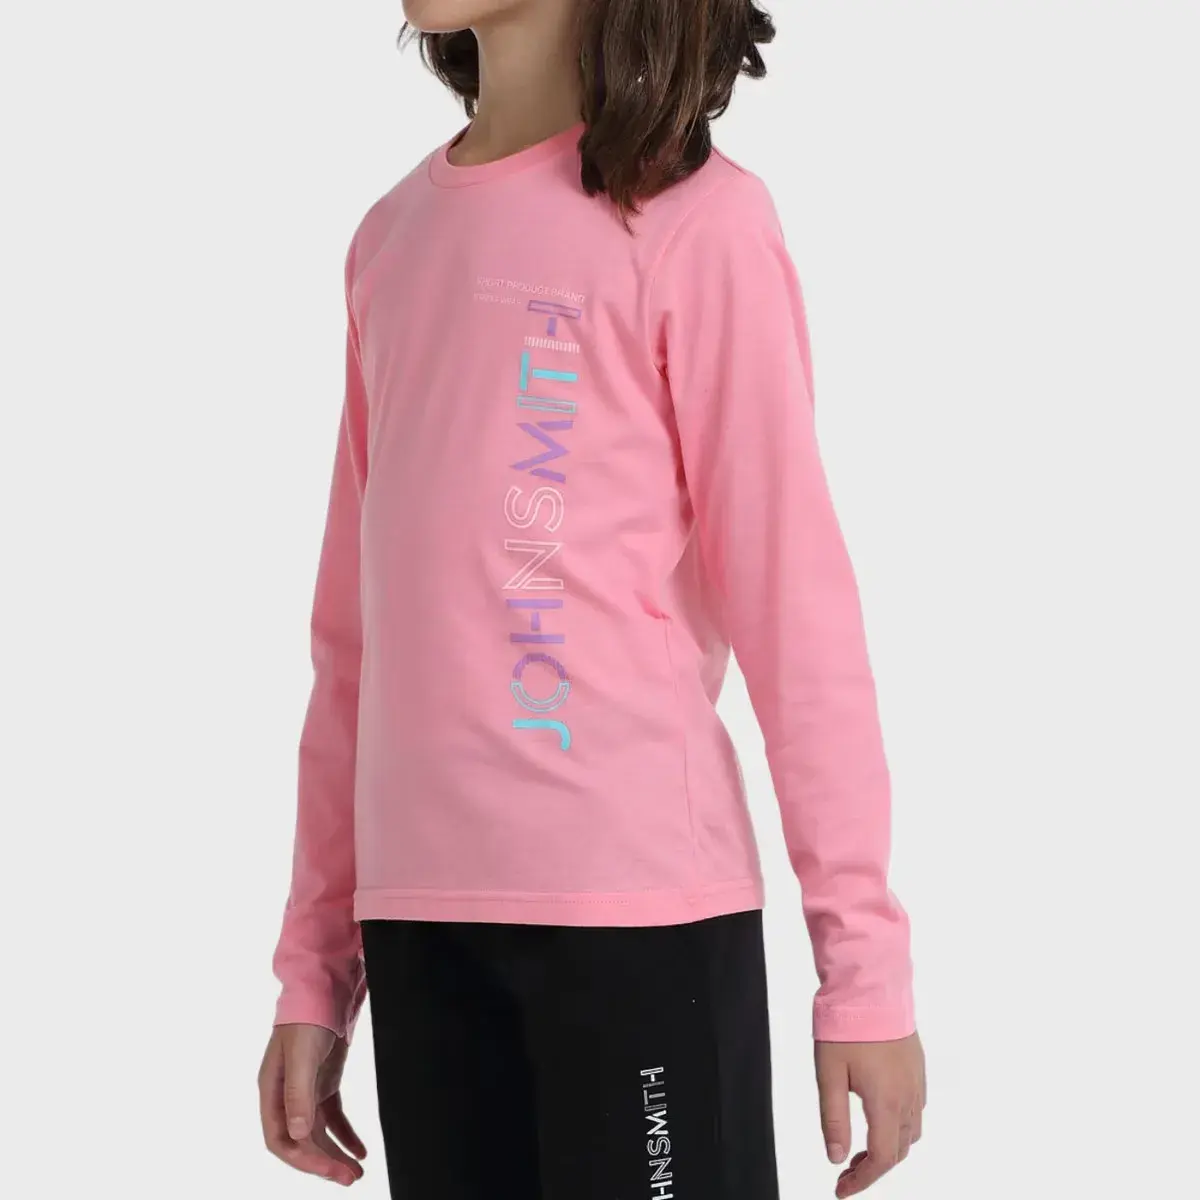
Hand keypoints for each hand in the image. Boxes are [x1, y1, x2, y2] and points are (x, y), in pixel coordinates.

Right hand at [258, 1023, 366, 1186]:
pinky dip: (346, 1135)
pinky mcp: (323, 1082)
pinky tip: (360, 1149)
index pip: (280, 1140)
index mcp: (271, 1092)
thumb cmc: (307, 1018)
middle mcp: (286, 1096)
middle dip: (323, 1163)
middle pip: (301, 1142)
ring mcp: (305, 1091)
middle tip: (350, 1179)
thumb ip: (299, 1095)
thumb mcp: (303, 1056)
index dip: (303, 1160)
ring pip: (318, 1134)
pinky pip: (333, 1117)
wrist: (325, 987)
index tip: (330, 1171)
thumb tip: (299, 1135)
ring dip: (335, 1154)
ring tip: (357, 1172)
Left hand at [815, 1032, 924, 1196]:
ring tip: (862, 1146)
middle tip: (847, 1171)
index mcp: (885, 1102)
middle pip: (899, 1150)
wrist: (870, 986)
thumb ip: (833, 1119)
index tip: (842, 1188)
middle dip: (874, 1167)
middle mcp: (907, 1096)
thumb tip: (836, 1158)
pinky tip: (880, 1116)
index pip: (882, 1158)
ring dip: (890, 1147)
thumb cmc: (846, 1026)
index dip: (863, 1180)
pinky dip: (900, 1125)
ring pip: (911, 1132)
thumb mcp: (828, 1075)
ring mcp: (916, 1081)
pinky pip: (916, 1109)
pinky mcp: (917, 1067)